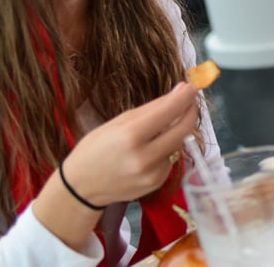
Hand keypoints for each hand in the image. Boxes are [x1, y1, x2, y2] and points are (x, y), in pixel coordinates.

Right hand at [61, 82, 199, 206]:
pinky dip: (167, 149)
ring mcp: (152, 173)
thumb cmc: (95, 148)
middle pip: (183, 129)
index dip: (185, 97)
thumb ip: (152, 108)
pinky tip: (152, 148)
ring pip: (179, 144)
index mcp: (130, 136)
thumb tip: (179, 92)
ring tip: (163, 124)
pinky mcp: (157, 183)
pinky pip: (171, 159)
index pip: (169, 111)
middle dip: (190, 111)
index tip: (192, 86)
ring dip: (177, 130)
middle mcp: (144, 157)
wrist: (81, 187)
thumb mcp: (119, 122)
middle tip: (190, 100)